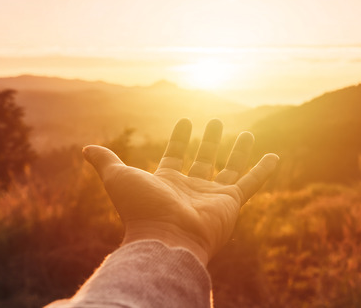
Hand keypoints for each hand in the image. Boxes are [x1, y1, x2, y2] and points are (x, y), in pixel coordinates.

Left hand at [83, 118, 278, 264]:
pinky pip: (251, 183)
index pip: (175, 155)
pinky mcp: (231, 203)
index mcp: (167, 182)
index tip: (186, 121)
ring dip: (237, 151)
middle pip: (203, 160)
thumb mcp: (119, 179)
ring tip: (247, 133)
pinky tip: (274, 156)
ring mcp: (212, 196)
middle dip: (209, 141)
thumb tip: (86, 148)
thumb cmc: (141, 210)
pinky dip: (263, 170)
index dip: (180, 138)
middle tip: (217, 121)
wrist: (166, 238)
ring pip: (230, 169)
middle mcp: (191, 189)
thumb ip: (107, 162)